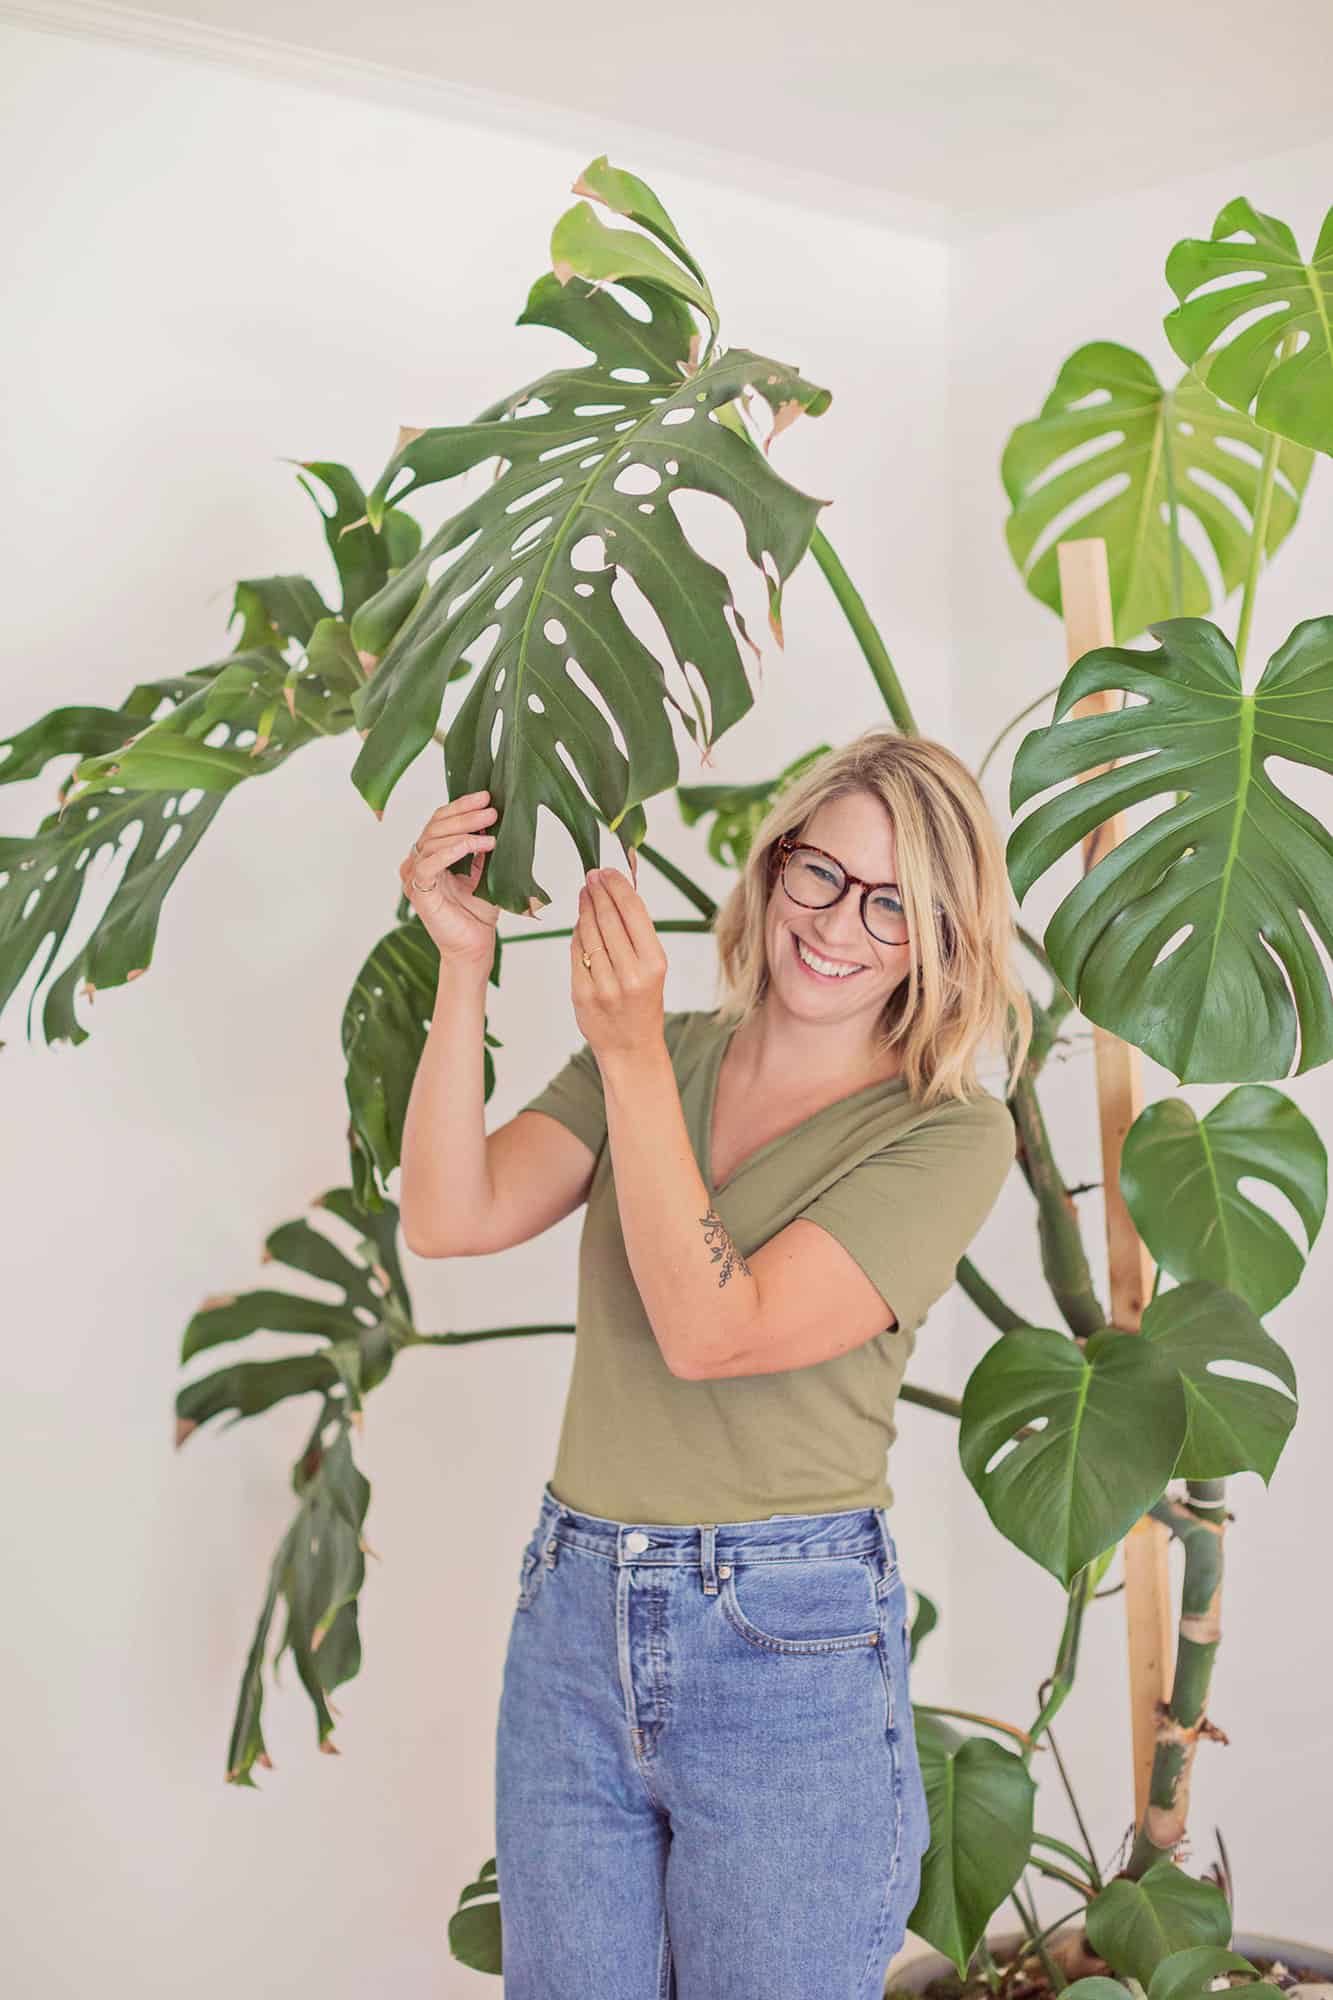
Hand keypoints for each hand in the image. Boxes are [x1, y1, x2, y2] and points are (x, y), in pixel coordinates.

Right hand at [399, 790, 500, 969]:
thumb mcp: (484, 870)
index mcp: (431, 853)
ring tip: (491, 829)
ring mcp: (414, 875)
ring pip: (432, 840)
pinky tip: (474, 845)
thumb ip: (480, 845)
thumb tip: (491, 816)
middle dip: (465, 814)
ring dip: (464, 831)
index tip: (486, 796)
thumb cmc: (477, 912)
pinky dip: (452, 850)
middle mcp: (417, 861)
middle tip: (491, 809)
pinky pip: (429, 863)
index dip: (461, 806)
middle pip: (435, 826)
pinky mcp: (417, 891)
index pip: (440, 820)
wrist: (475, 945)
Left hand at [573, 868, 666, 1061]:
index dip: (617, 886)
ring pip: (588, 933)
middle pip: (608, 918)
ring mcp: (604, 986)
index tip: (607, 871)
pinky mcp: (582, 994)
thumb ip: (637, 934)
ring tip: (584, 893)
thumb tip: (619, 891)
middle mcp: (631, 974)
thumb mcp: (652, 969)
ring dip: (584, 908)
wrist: (631, 1047)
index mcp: (654, 964)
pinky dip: (577, 933)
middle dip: (598, 891)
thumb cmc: (643, 1003)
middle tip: (591, 875)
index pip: (633, 912)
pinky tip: (580, 921)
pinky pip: (576, 953)